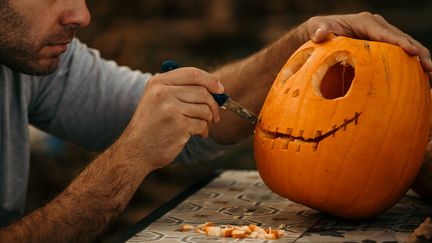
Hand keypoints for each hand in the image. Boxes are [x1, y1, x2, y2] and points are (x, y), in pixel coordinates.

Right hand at [114, 67, 223, 169]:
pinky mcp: (179, 126)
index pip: (193, 73)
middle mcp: (163, 93)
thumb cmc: (151, 125)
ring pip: (204, 109)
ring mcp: (171, 109)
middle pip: (202, 91)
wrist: (136, 150)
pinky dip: (203, 131)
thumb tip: (215, 86)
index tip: (220, 89)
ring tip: (200, 126)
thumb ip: (179, 89)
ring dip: (207, 120)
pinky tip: (196, 134)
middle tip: (214, 115)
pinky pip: (202, 124)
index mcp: (158, 82)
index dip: (211, 80)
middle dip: (213, 104)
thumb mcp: (157, 99)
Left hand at [298, 12, 431, 78]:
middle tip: (429, 68)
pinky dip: (410, 66)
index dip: (398, 42)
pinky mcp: (383, 48)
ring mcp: (382, 37)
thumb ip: (317, 30)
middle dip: (417, 52)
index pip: (384, 33)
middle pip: (402, 38)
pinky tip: (420, 80)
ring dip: (419, 60)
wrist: (319, 35)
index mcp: (365, 22)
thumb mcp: (315, 28)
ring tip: (430, 76)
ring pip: (405, 46)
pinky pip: (399, 56)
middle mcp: (377, 27)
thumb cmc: (317, 31)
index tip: (411, 52)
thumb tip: (320, 33)